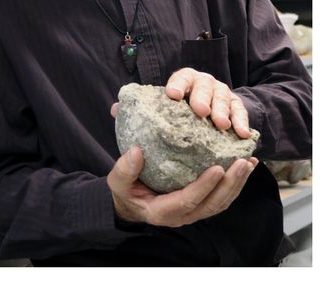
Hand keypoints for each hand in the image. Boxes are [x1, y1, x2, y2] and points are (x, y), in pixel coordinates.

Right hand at [108, 145, 256, 226]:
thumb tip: (136, 151)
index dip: (204, 186)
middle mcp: (182, 216)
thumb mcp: (118, 182)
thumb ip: (125, 169)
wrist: (131, 204)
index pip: (187, 201)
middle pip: (212, 204)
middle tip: (242, 162)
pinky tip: (244, 167)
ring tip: (249, 163)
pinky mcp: (201, 206)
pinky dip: (235, 184)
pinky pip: (222, 198)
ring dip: (237, 183)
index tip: (217, 168)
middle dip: (230, 184)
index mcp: (161, 212)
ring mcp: (194, 213)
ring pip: (221, 202)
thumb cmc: (125, 192)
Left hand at [165, 68, 250, 138]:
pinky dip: (241, 122)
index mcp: (186, 78)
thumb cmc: (181, 107)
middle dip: (202, 99)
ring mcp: (221, 91)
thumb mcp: (172, 103)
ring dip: (222, 111)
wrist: (206, 104)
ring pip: (222, 99)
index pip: (181, 78)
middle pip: (203, 88)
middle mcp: (204, 82)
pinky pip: (239, 111)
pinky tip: (242, 133)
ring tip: (221, 125)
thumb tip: (153, 129)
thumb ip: (165, 109)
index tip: (173, 95)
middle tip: (201, 111)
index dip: (177, 85)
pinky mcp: (235, 103)